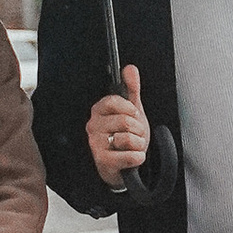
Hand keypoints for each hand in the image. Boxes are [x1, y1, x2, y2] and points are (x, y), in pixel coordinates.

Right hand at [86, 64, 148, 189]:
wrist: (125, 164)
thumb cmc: (126, 136)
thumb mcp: (132, 110)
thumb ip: (131, 89)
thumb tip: (130, 69)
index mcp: (98, 111)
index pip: (113, 101)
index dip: (129, 109)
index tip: (134, 115)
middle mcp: (93, 126)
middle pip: (125, 121)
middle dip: (138, 129)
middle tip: (134, 134)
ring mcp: (96, 144)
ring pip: (128, 138)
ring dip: (139, 144)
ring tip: (133, 147)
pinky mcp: (102, 161)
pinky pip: (130, 155)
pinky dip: (138, 157)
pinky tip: (133, 158)